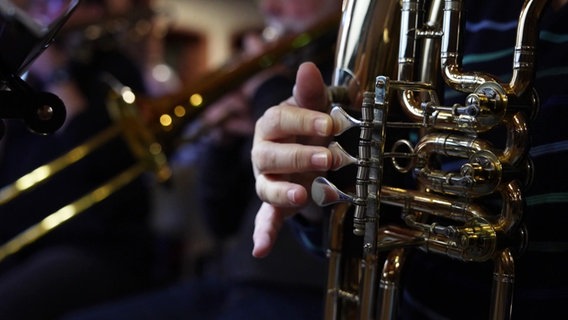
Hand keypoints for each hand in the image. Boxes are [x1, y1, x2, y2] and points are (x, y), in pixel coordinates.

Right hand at [251, 62, 333, 257]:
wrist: (309, 149)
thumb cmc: (310, 126)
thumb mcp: (314, 107)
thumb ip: (310, 92)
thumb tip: (307, 67)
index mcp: (271, 125)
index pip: (280, 120)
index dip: (303, 122)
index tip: (329, 124)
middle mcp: (263, 152)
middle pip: (271, 155)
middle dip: (299, 157)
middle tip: (329, 159)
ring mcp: (267, 180)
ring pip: (266, 186)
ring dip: (282, 192)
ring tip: (301, 196)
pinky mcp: (274, 204)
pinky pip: (265, 219)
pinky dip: (263, 234)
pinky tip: (260, 249)